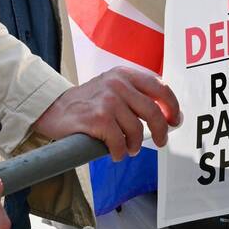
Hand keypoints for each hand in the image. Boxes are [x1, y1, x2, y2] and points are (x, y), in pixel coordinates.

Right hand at [32, 67, 181, 160]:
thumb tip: (165, 115)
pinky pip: (119, 142)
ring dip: (135, 145)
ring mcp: (108, 100)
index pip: (159, 87)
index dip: (172, 105)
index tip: (175, 120)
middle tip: (161, 141)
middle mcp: (118, 83)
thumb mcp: (112, 88)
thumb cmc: (87, 103)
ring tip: (129, 149)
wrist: (53, 109)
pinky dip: (120, 152)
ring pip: (136, 130)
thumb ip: (134, 95)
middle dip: (161, 130)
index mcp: (124, 74)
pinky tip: (116, 154)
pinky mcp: (98, 118)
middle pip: (153, 111)